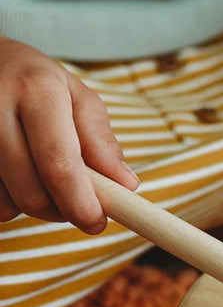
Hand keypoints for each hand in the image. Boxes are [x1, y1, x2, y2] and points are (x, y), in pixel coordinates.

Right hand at [0, 37, 137, 233]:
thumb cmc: (36, 83)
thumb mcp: (77, 98)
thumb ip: (101, 142)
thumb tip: (126, 184)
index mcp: (37, 91)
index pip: (59, 163)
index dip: (80, 203)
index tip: (97, 223)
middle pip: (31, 191)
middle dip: (61, 211)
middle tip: (75, 203)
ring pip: (7, 202)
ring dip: (32, 205)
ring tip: (40, 177)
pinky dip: (8, 200)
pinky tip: (14, 175)